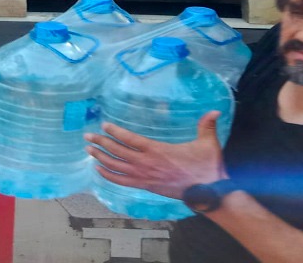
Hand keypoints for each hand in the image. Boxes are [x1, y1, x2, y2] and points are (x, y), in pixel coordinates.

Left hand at [84, 111, 225, 198]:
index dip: (115, 132)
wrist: (207, 192)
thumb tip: (215, 110)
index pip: (130, 139)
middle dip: (100, 143)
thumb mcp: (208, 143)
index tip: (104, 125)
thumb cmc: (206, 167)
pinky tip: (99, 170)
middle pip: (117, 151)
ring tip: (88, 150)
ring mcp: (144, 176)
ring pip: (116, 167)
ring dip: (100, 158)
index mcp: (157, 150)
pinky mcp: (146, 186)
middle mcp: (146, 163)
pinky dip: (108, 176)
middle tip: (87, 136)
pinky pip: (121, 181)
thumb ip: (207, 125)